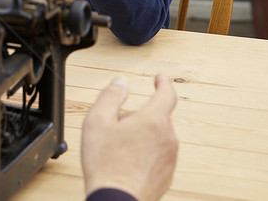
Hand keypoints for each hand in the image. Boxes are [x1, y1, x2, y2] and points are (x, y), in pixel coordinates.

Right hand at [81, 74, 178, 200]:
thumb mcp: (97, 121)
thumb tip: (122, 82)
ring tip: (116, 150)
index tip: (160, 78)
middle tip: (114, 128)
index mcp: (153, 120)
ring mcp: (169, 158)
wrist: (116, 200)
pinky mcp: (167, 175)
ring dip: (140, 136)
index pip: (166, 94)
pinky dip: (144, 154)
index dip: (163, 83)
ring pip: (156, 137)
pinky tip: (124, 164)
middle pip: (155, 117)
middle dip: (138, 117)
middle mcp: (168, 138)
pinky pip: (157, 155)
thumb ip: (111, 96)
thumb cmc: (106, 163)